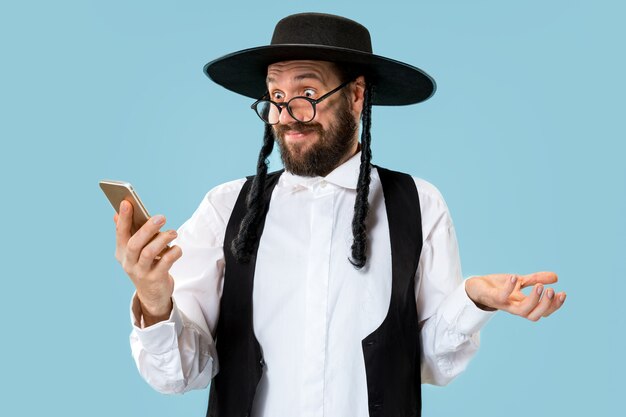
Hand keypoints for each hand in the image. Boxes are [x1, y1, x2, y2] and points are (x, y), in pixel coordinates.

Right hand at [114, 200, 181, 325]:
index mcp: (122, 252)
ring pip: (149, 253)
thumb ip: (128, 232)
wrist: (152, 294)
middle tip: (161, 217)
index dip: (123, 218)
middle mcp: (129, 262)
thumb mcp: (134, 251)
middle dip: (147, 228)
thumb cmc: (145, 265)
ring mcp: (141, 272)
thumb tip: (117, 213)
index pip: (120, 233)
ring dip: (163, 239)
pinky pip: (166, 262)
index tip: (126, 202)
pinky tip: (177, 248)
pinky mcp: (155, 279)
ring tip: (173, 232)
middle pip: (135, 243)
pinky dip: (173, 252)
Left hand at [465, 272, 565, 320]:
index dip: (554, 306)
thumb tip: (556, 277)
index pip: (542, 312)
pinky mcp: (492, 297)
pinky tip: (516, 277)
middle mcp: (515, 307)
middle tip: (551, 291)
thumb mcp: (519, 281)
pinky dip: (510, 288)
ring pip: (522, 311)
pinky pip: (502, 296)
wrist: (474, 287)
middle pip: (534, 316)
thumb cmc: (497, 286)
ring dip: (533, 300)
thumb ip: (535, 280)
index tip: (563, 293)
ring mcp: (504, 304)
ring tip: (540, 286)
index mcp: (523, 305)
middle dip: (545, 305)